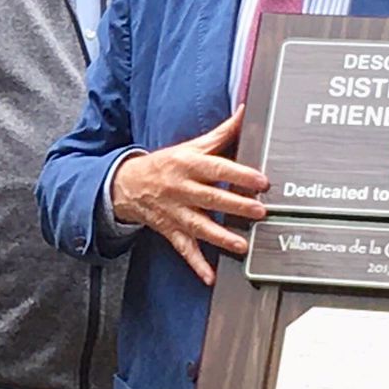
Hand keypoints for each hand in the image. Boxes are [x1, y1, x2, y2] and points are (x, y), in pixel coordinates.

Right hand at [109, 106, 270, 284]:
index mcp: (188, 165)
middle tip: (259, 212)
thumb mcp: (191, 146)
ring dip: (220, 237)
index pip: (217, 169)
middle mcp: (181, 189)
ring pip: (199, 226)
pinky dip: (197, 264)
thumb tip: (244, 112)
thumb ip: (221, 133)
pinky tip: (210, 276)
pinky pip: (184, 250)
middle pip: (211, 198)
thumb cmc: (167, 164)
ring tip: (241, 245)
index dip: (239, 174)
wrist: (128, 185)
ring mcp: (175, 212)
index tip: (261, 181)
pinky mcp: (170, 230)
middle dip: (235, 205)